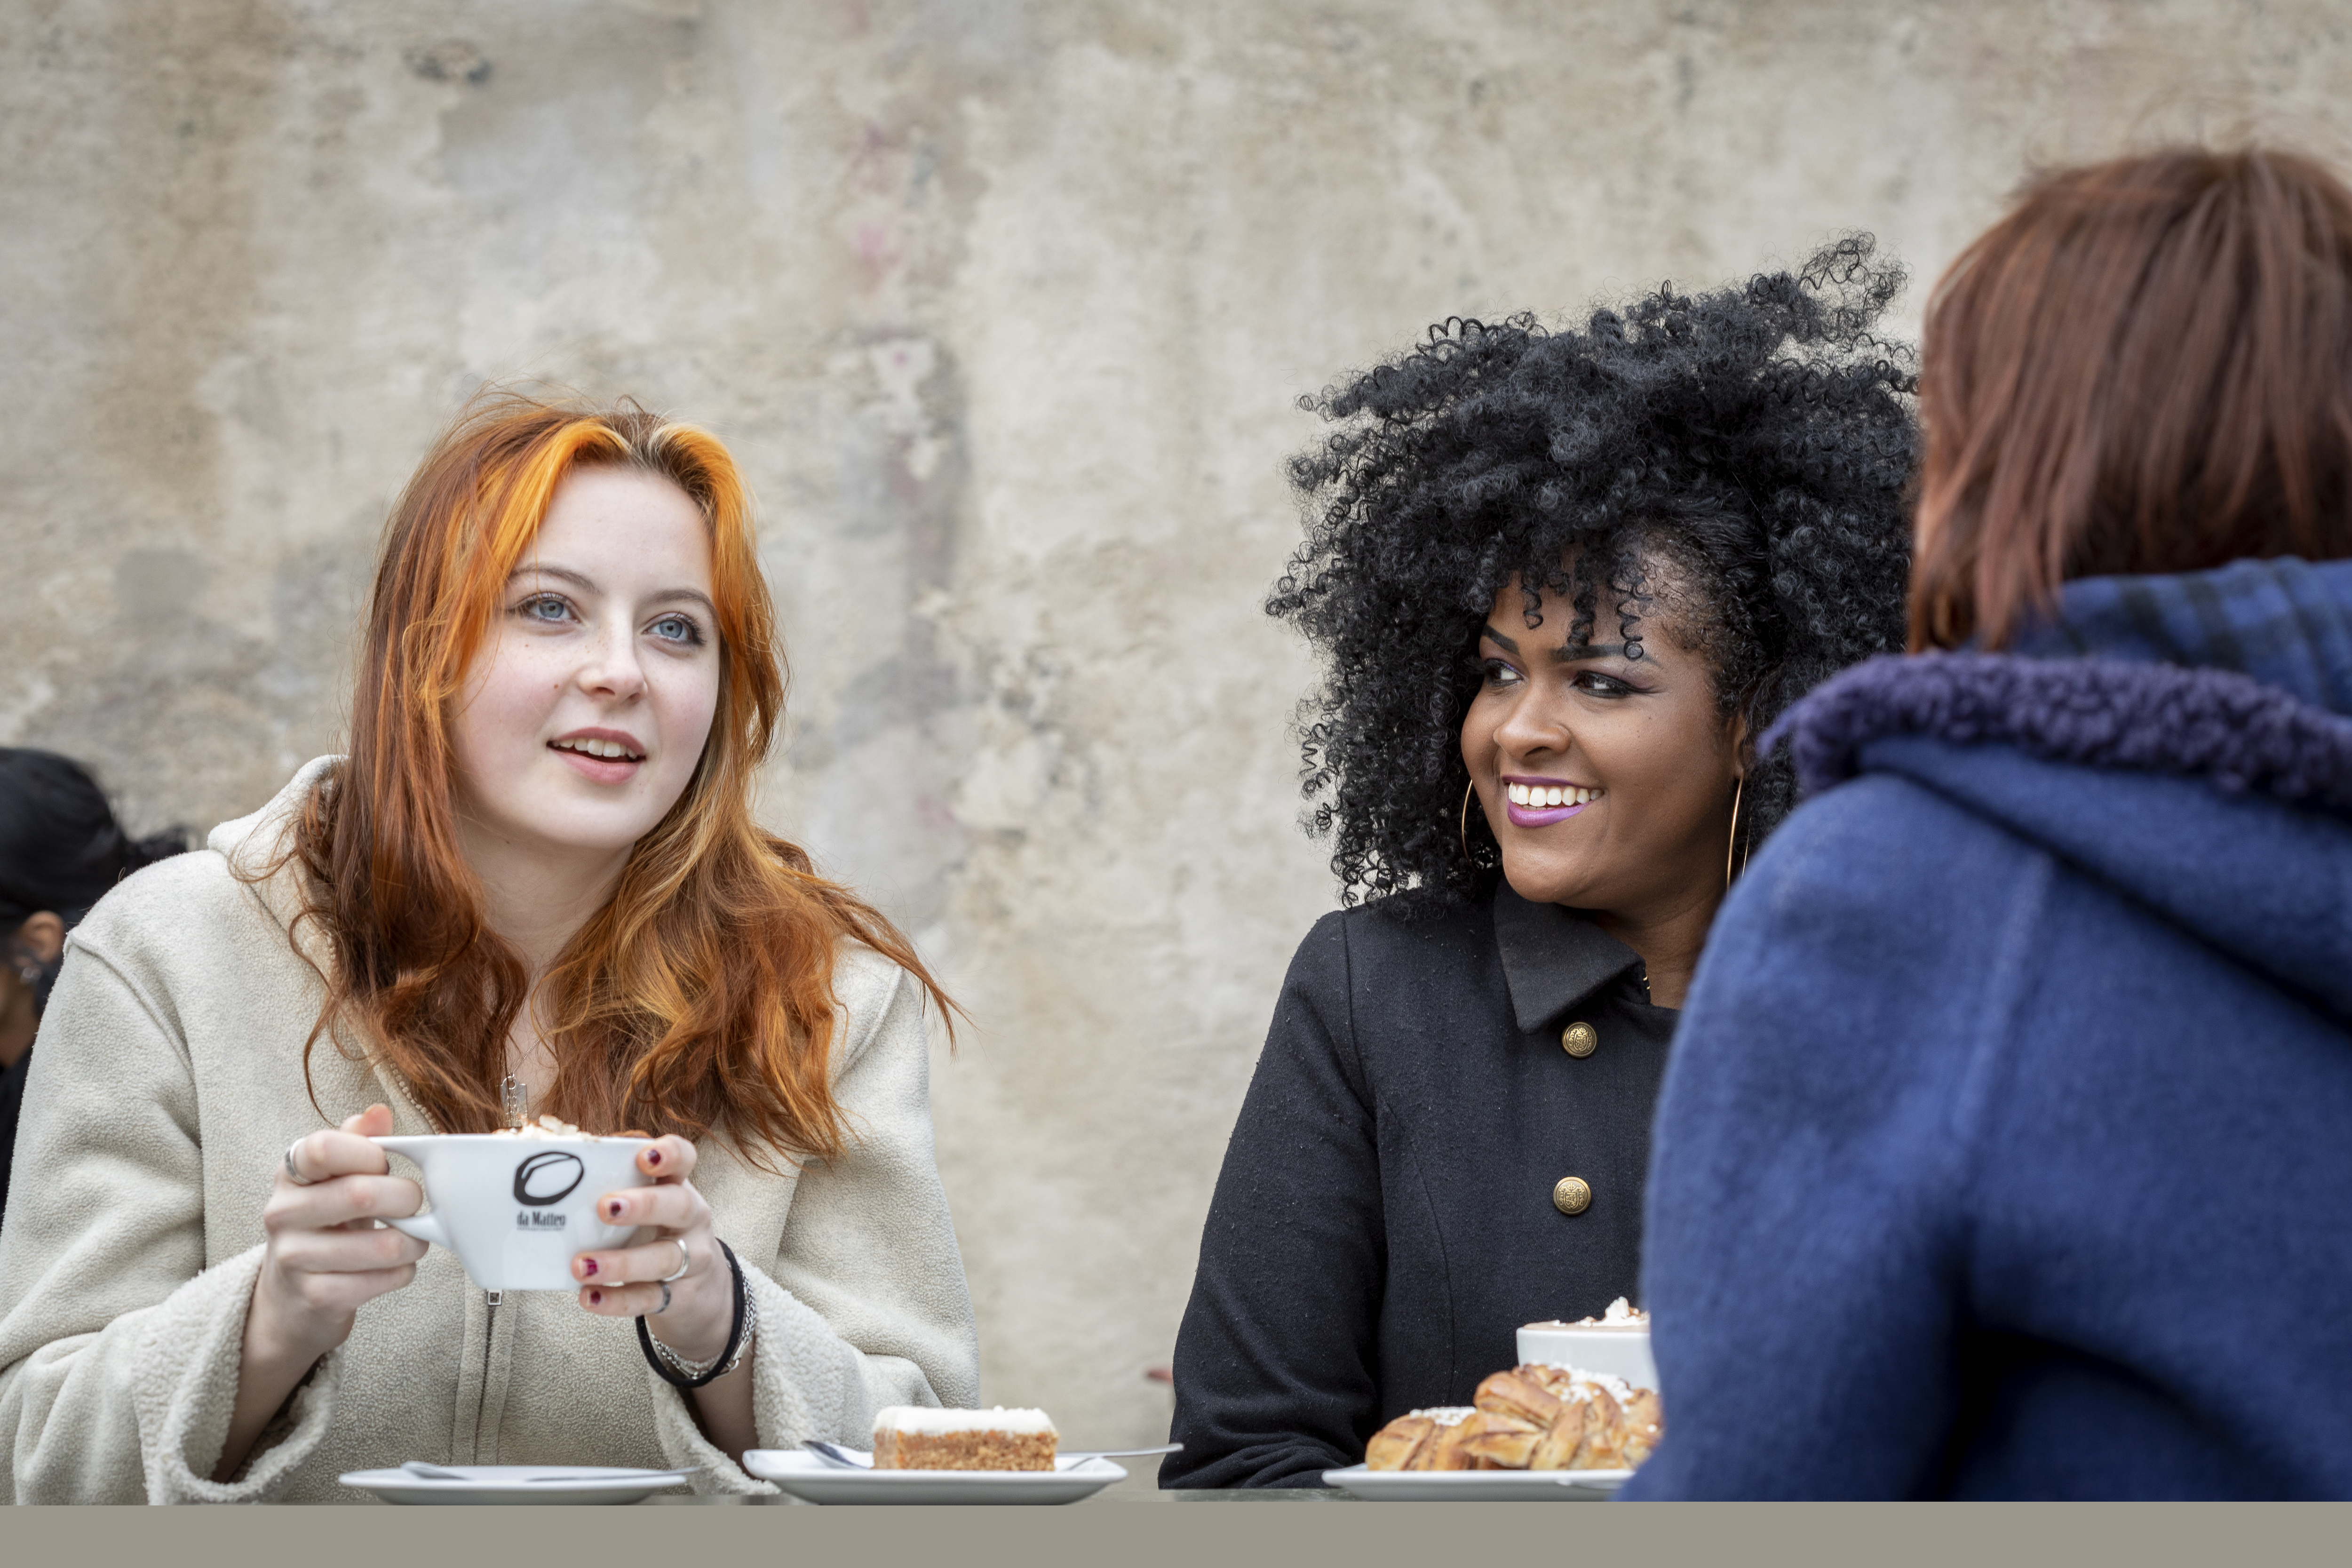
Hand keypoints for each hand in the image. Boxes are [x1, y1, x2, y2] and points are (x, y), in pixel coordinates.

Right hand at [250, 1103, 427, 1368]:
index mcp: (290, 1174)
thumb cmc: (326, 1223)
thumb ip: (357, 1142)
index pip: (324, 1148)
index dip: (370, 1153)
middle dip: (406, 1198)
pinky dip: (403, 1272)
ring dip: (413, 1241)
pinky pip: (383, 1279)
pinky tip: (395, 1267)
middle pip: (360, 1195)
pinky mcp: (316, 1296)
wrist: (292, 1294)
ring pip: (382, 1245)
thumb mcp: (335, 1179)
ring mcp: (295, 1258)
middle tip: (414, 1202)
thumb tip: (378, 1112)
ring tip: (412, 1238)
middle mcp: (282, 1213)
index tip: (385, 1164)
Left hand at [573, 1136, 732, 1361]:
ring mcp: (690, 1259)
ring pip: (664, 1258)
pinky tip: (590, 1296)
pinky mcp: (678, 1295)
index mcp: (678, 1186)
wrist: (700, 1286)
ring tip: (583, 1265)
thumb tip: (561, 1158)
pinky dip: (617, 1300)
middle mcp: (691, 1219)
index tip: (645, 1156)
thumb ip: (617, 1181)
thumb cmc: (658, 1231)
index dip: (670, 1154)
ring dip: (621, 1262)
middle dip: (643, 1205)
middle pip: (679, 1206)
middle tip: (605, 1207)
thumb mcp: (649, 1202)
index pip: (684, 1160)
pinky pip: (649, 1298)